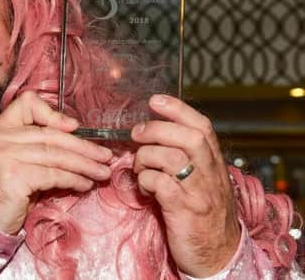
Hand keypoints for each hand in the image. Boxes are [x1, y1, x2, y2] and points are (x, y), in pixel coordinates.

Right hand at [0, 91, 112, 234]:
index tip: (75, 127)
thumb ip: (38, 148)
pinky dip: (73, 179)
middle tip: (105, 156)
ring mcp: (4, 155)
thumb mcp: (16, 162)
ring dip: (84, 164)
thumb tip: (78, 142)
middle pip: (50, 134)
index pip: (26, 104)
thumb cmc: (3, 193)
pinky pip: (53, 174)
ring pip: (55, 154)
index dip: (53, 113)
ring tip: (102, 172)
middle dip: (83, 146)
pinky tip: (84, 185)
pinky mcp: (14, 175)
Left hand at [131, 94, 240, 276]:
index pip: (201, 126)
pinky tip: (144, 189)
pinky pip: (160, 184)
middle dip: (156, 129)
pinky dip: (144, 181)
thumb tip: (154, 133)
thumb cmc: (203, 214)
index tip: (155, 100)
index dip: (177, 109)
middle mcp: (209, 174)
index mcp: (213, 163)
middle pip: (188, 136)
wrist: (218, 255)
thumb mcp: (201, 180)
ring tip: (140, 169)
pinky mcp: (184, 210)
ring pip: (171, 157)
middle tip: (136, 134)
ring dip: (145, 158)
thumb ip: (185, 158)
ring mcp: (198, 192)